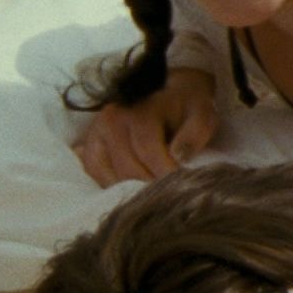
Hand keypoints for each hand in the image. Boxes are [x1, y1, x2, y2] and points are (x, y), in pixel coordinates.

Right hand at [72, 69, 218, 185]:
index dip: (164, 172)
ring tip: (153, 193)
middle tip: (169, 196)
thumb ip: (195, 133)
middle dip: (150, 185)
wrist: (168, 96)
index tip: (180, 187)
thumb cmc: (187, 109)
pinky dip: (114, 187)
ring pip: (110, 176)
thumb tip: (179, 157)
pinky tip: (133, 189)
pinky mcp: (90, 148)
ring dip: (132, 190)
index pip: (148, 150)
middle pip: (127, 167)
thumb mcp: (201, 115)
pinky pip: (97, 176)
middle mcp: (112, 121)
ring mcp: (96, 134)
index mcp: (139, 112)